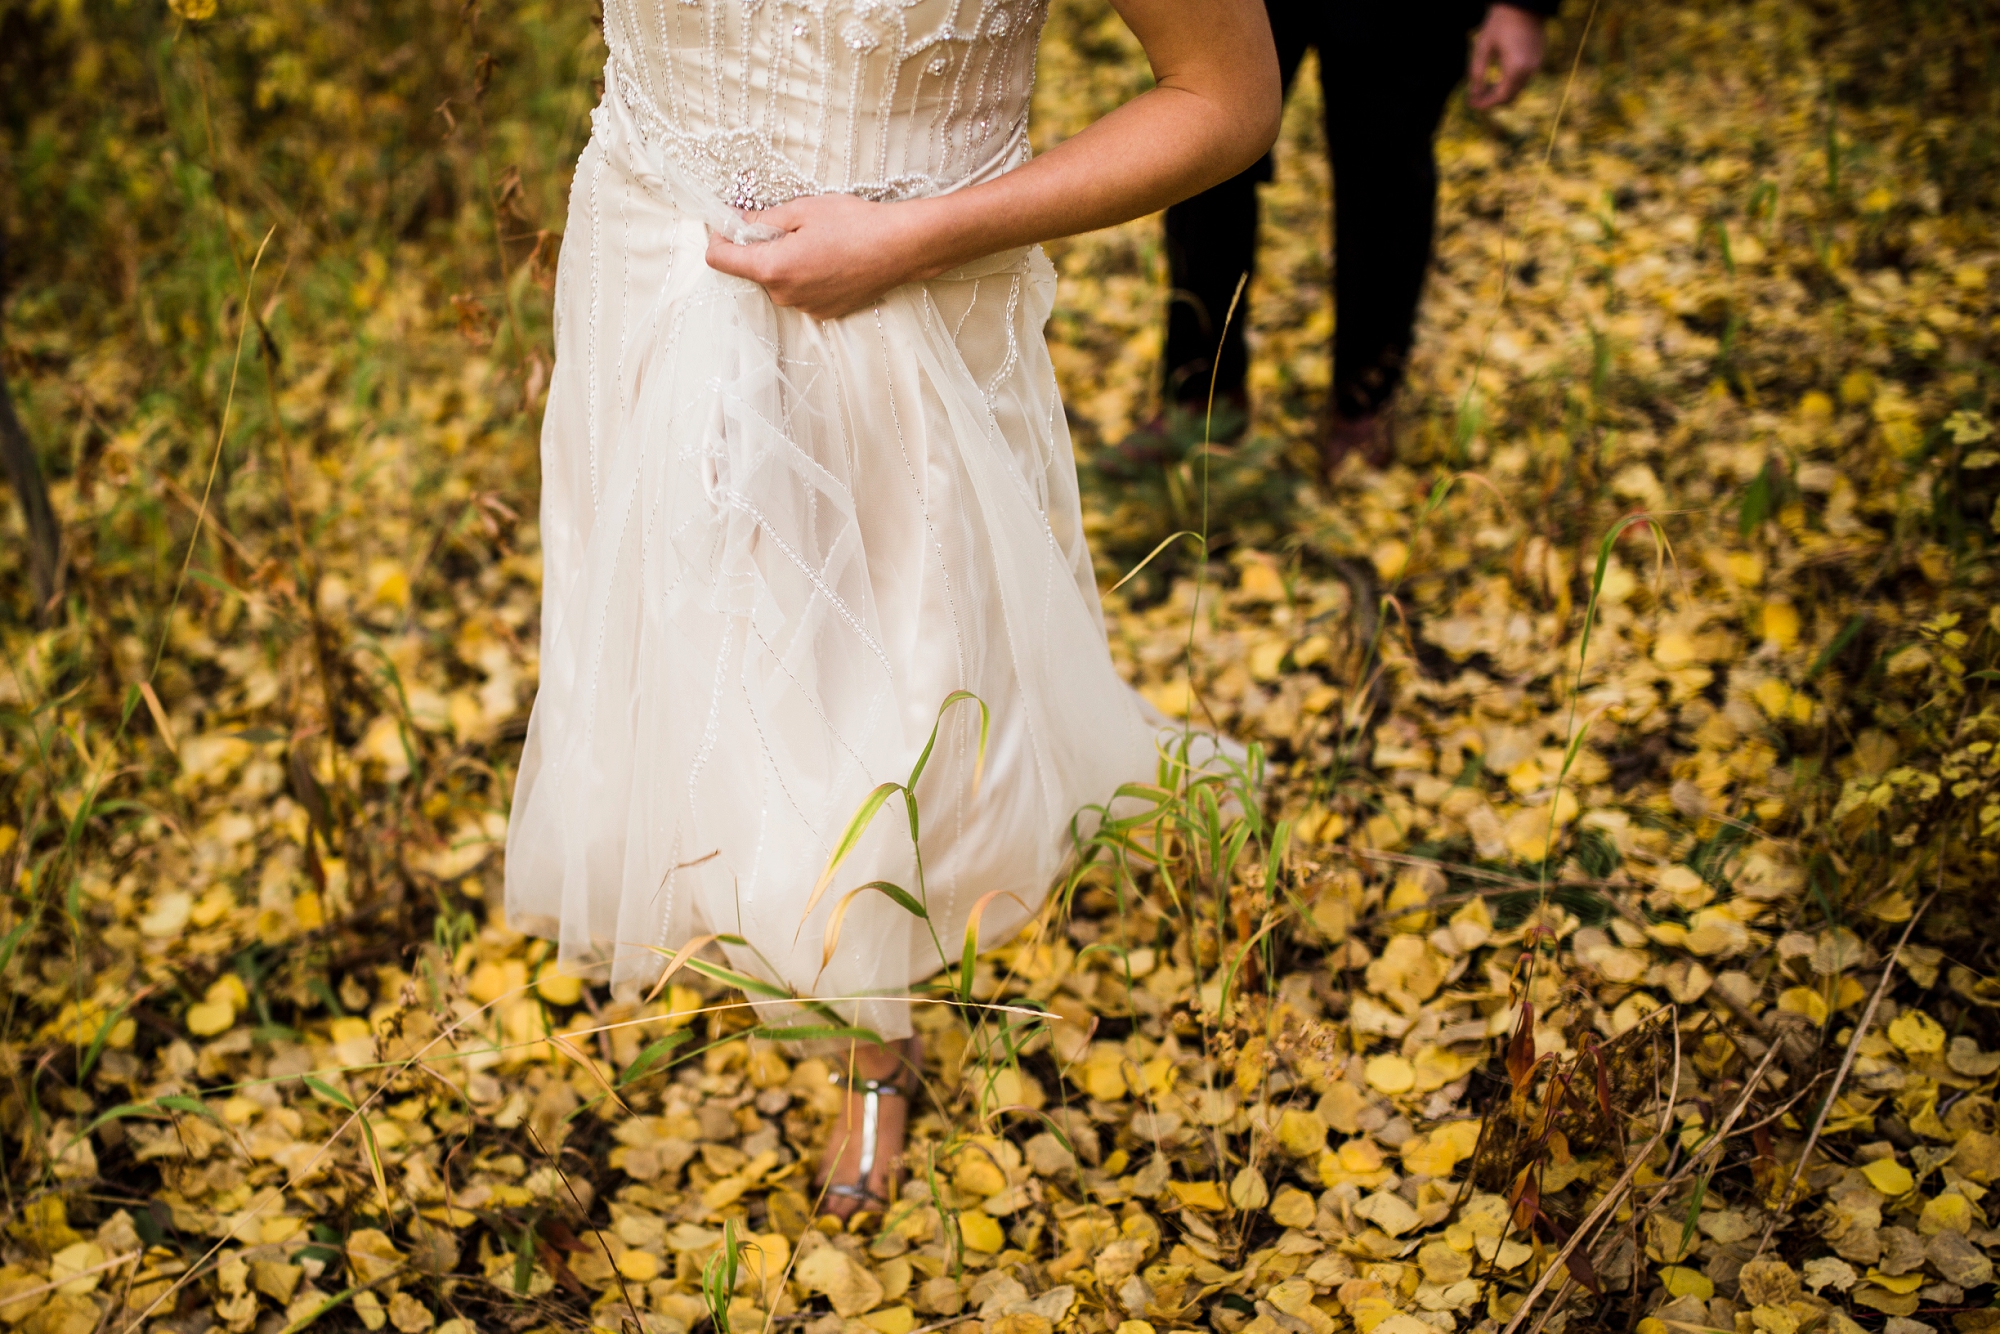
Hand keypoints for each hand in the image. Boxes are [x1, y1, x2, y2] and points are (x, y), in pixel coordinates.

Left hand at [703, 193, 935, 320]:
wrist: (901, 248)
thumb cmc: (855, 224)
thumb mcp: (802, 210)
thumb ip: (762, 219)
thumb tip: (734, 220)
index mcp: (773, 268)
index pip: (720, 260)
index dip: (719, 238)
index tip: (730, 223)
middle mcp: (784, 295)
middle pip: (752, 271)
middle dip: (760, 248)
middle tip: (788, 226)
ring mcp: (805, 308)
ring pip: (778, 282)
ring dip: (785, 263)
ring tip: (817, 243)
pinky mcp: (824, 312)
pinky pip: (800, 292)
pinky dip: (805, 276)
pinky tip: (830, 259)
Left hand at [1466, 3, 1546, 110]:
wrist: (1523, 3)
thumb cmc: (1500, 22)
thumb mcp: (1482, 47)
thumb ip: (1477, 73)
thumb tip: (1473, 94)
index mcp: (1516, 68)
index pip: (1500, 97)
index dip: (1485, 104)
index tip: (1471, 105)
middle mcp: (1530, 69)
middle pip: (1510, 96)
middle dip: (1492, 101)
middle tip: (1475, 98)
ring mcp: (1537, 64)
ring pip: (1517, 88)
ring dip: (1501, 92)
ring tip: (1483, 88)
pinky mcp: (1539, 58)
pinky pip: (1524, 78)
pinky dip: (1510, 83)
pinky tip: (1497, 78)